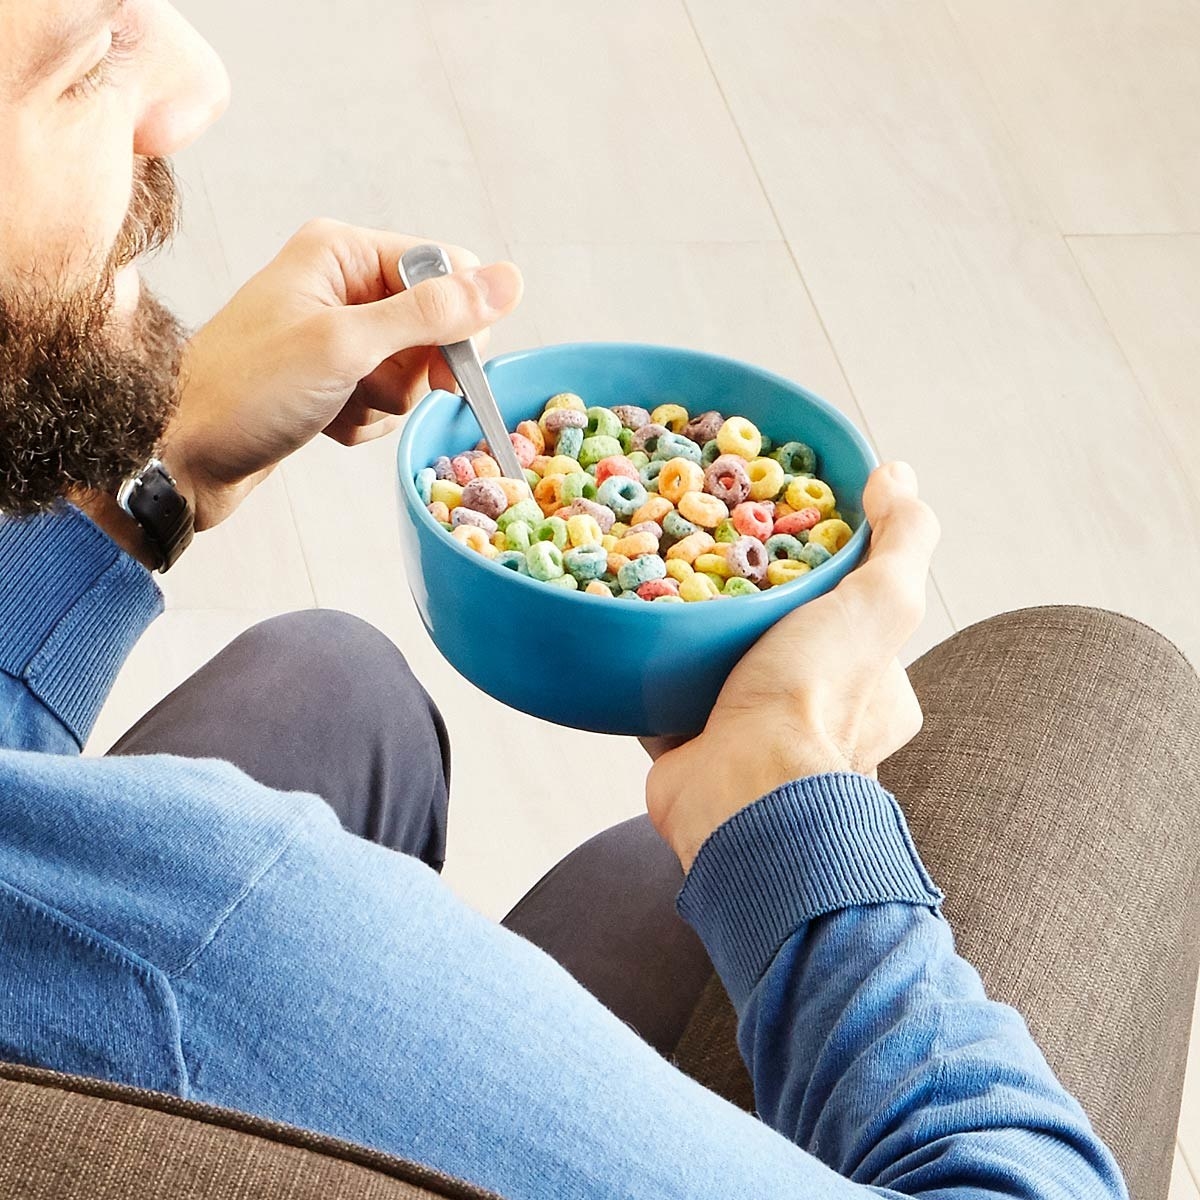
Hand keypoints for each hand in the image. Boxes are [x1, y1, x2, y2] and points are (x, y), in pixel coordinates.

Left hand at [166, 219, 523, 529]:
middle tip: (374, 386)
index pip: (444, 268)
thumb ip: (432, 315)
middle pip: (432, 323)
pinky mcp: (330, 379)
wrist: (180, 454)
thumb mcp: (346, 346)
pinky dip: (365, 420)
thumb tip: (509, 280)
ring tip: (337, 405)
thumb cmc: (245, 391)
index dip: (458, 320)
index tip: (449, 367)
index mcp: (342, 251)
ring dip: (385, 401)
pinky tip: (326, 423)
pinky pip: (383, 399)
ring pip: (410, 370)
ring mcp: (335, 334)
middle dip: (414, 369)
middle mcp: (340, 284)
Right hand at [645, 461, 940, 871]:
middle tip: (715, 557)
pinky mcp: (694, 753)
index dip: (829, 579)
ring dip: (699, 641)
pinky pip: (669, 701)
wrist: (739, 787)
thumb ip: (902, 538)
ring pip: (725, 674)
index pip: (858, 621)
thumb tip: (896, 473)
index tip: (787, 541)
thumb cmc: (816, 694)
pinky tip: (633, 633)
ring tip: (668, 582)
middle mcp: (821, 725)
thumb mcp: (880, 601)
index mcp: (878, 696)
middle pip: (785, 644)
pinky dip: (653, 673)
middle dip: (753, 609)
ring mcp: (754, 743)